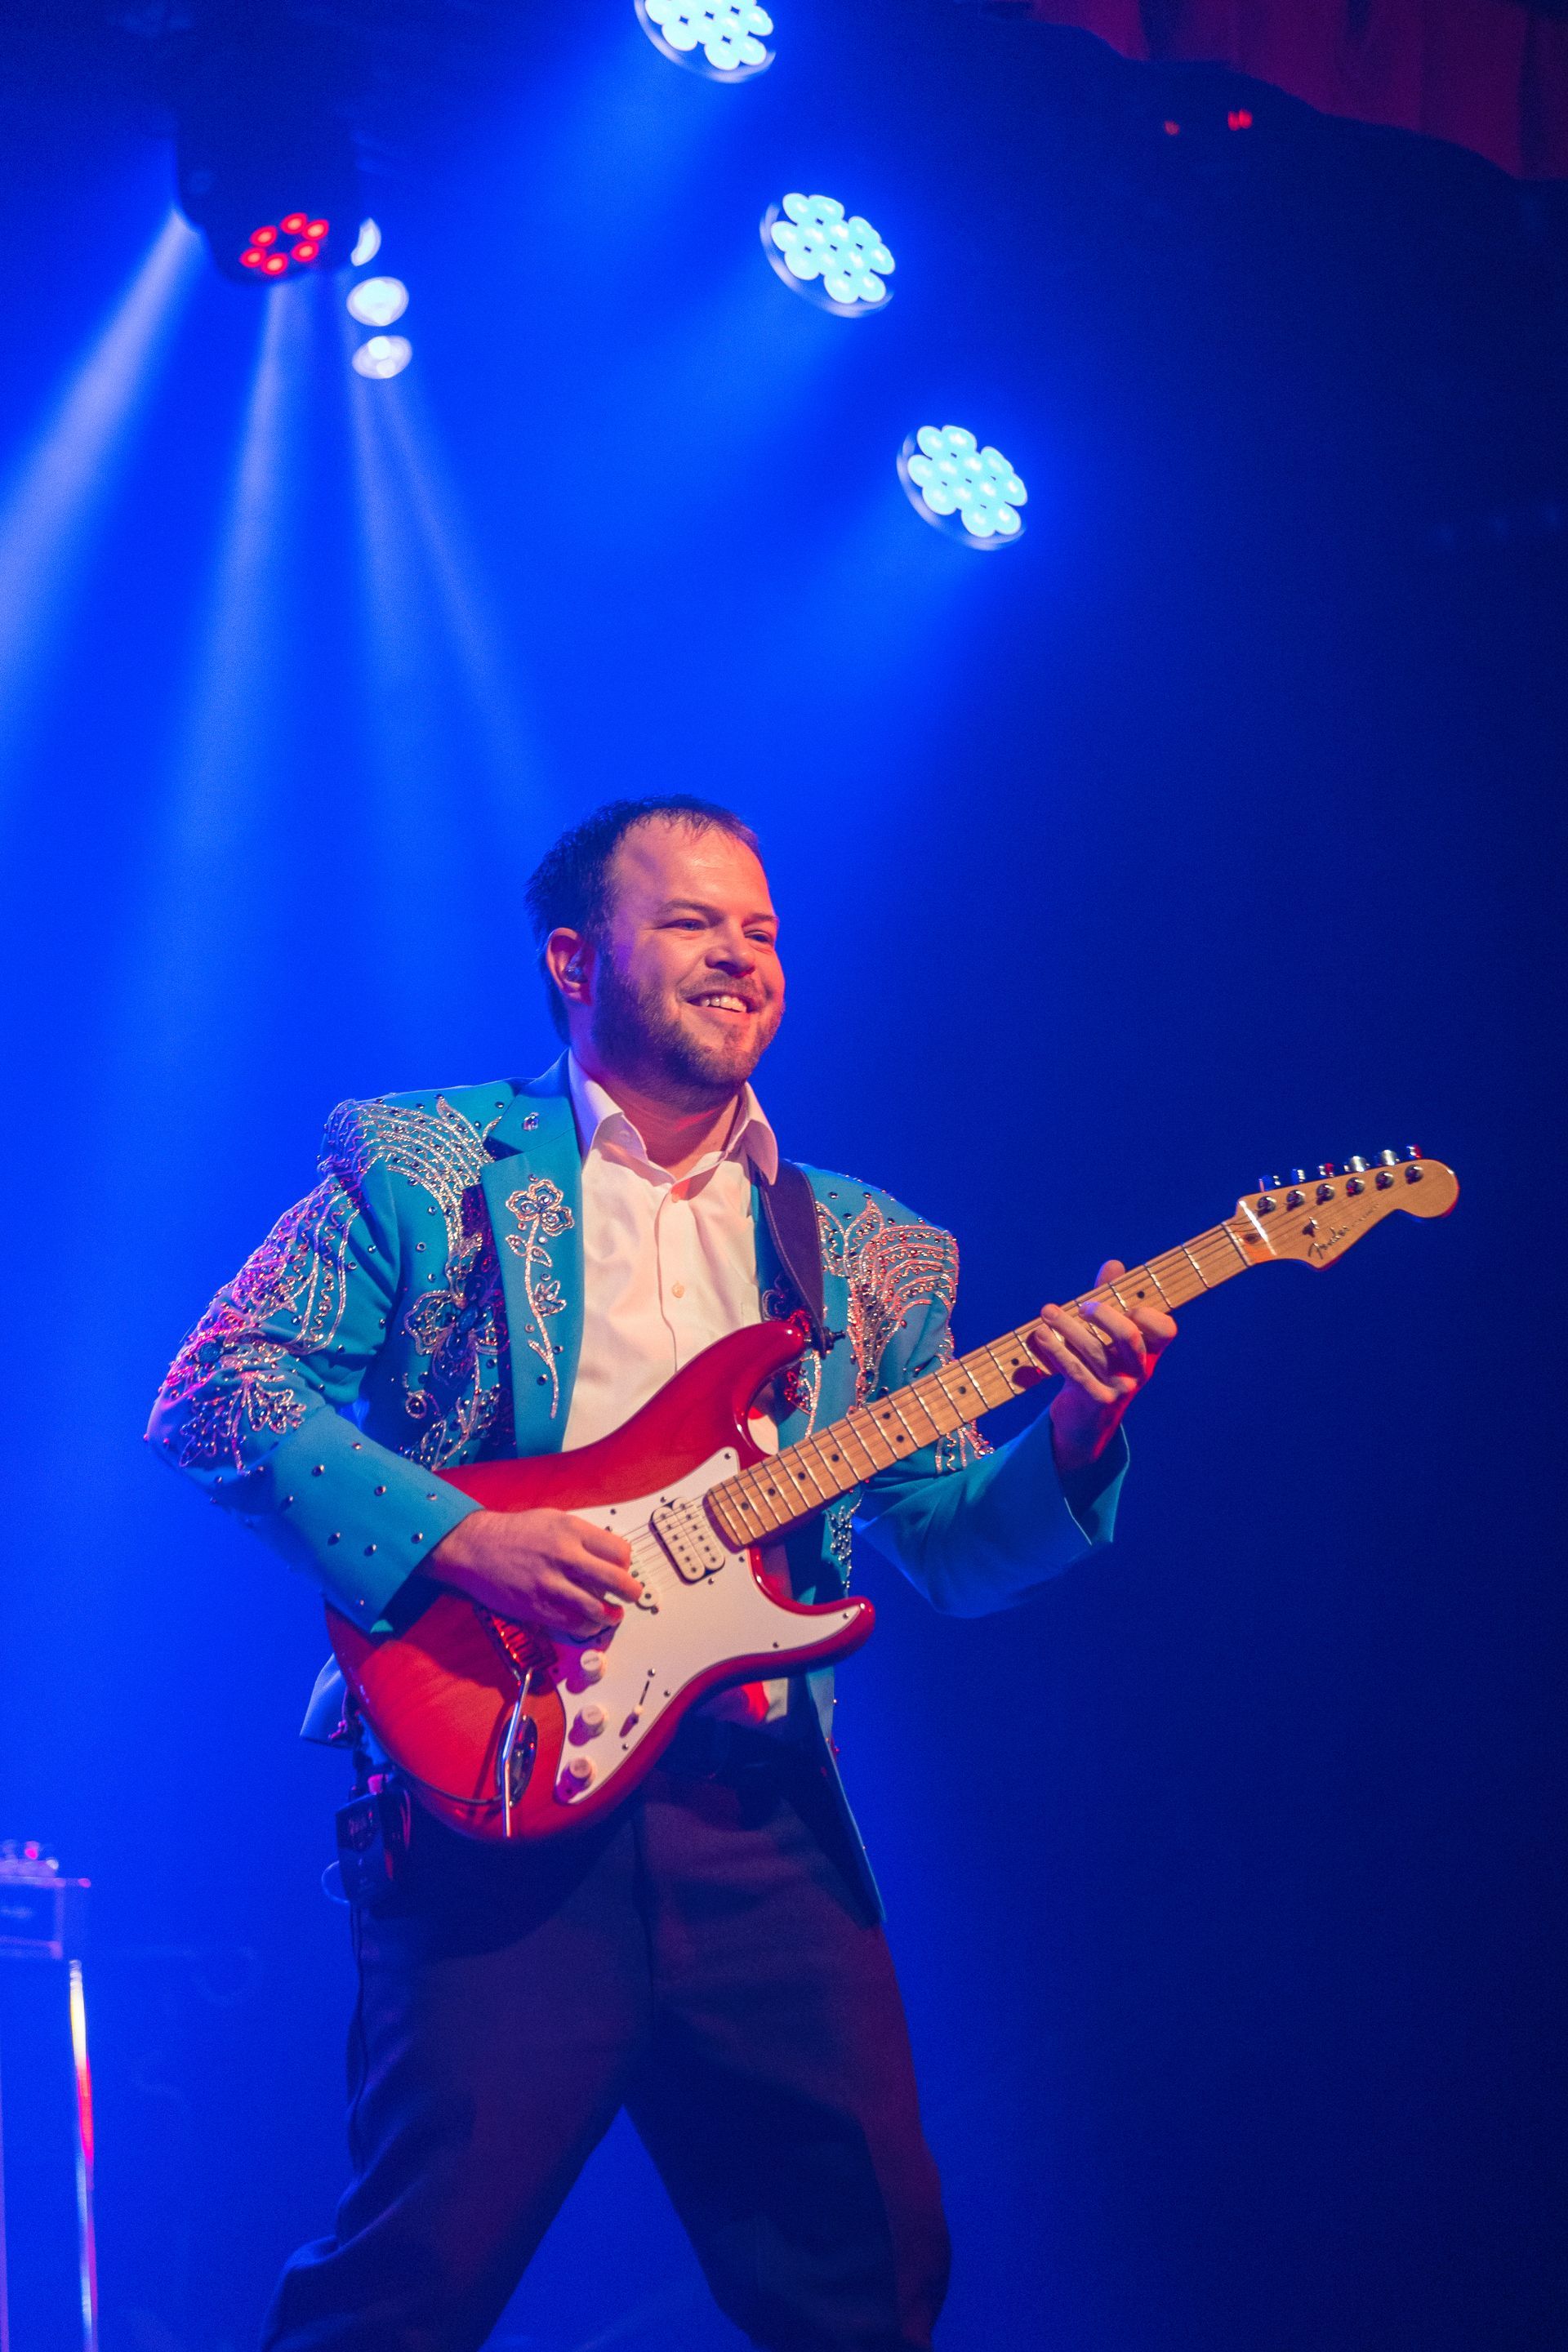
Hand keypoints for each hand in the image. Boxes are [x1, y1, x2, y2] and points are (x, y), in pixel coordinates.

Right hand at [428, 1508, 642, 1641]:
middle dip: (630, 1591)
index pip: (619, 1551)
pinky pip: (573, 1624)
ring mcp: (551, 1584)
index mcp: (571, 1530)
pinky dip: (586, 1626)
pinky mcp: (537, 1607)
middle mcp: (564, 1556)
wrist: (475, 1548)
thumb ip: (582, 1536)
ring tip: (613, 1614)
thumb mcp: (553, 1519)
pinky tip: (588, 1622)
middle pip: (616, 1581)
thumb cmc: (514, 1533)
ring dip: (611, 1615)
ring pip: (597, 1608)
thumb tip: (609, 1553)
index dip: (626, 1563)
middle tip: (631, 1595)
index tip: (623, 1568)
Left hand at [1030, 1260, 1176, 1471]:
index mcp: (1149, 1350)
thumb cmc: (1097, 1364)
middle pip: (1128, 1335)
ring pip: (1094, 1351)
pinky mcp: (1096, 1399)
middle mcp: (1139, 1369)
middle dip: (1103, 1314)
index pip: (1165, 1330)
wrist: (1085, 1418)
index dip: (1150, 1315)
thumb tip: (1114, 1265)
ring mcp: (1120, 1386)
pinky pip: (1074, 1370)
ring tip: (1047, 1311)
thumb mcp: (1106, 1334)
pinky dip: (1055, 1350)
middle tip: (1082, 1305)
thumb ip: (1111, 1298)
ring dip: (1067, 1327)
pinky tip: (1040, 1335)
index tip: (1128, 1305)